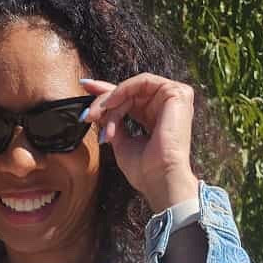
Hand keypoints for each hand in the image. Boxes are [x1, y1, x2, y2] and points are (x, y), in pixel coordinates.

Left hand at [81, 74, 198, 212]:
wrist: (160, 180)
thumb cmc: (145, 170)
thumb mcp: (121, 142)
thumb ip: (112, 123)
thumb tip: (97, 110)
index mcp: (157, 117)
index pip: (131, 99)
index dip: (108, 93)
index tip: (86, 87)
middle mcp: (168, 106)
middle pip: (129, 92)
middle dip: (104, 100)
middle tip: (88, 115)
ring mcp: (175, 98)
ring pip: (133, 88)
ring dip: (111, 100)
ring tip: (97, 116)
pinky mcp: (177, 93)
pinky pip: (143, 82)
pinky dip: (124, 90)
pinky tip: (111, 104)